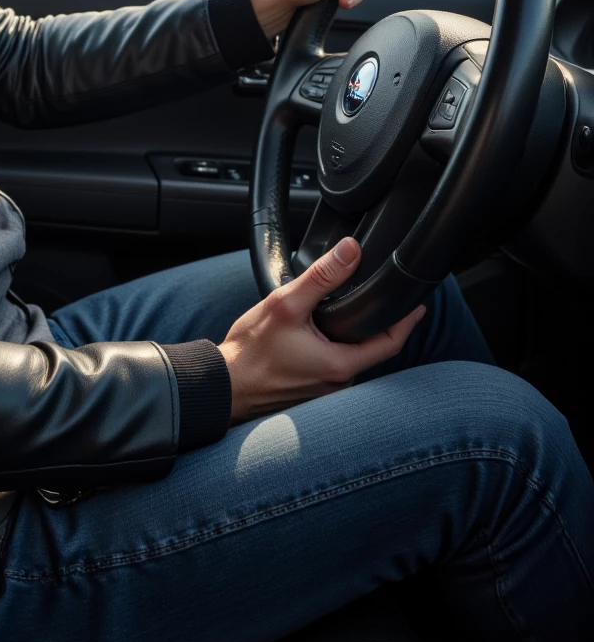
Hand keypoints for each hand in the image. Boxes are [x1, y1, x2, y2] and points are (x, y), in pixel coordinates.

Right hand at [218, 237, 424, 423]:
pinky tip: (320, 332)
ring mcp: (324, 390)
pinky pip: (332, 365)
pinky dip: (334, 347)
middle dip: (379, 325)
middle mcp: (337, 383)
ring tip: (350, 311)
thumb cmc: (250, 352)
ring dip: (352, 336)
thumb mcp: (286, 304)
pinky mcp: (309, 389)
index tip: (418, 304)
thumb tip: (350, 251)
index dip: (407, 321)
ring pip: (350, 357)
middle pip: (372, 349)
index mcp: (340, 366)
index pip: (391, 343)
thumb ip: (322, 277)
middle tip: (385, 301)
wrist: (223, 385)